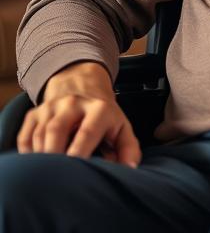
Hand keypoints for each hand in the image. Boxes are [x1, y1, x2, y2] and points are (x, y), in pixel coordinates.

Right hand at [17, 61, 140, 166]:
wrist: (84, 87)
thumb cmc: (103, 117)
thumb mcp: (121, 127)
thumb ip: (128, 148)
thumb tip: (128, 168)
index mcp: (99, 108)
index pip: (87, 131)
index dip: (79, 153)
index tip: (76, 172)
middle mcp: (73, 103)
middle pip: (56, 130)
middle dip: (54, 155)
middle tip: (57, 177)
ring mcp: (51, 106)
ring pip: (39, 135)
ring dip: (41, 157)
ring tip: (48, 173)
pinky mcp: (34, 113)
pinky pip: (24, 137)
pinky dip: (27, 154)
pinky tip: (37, 163)